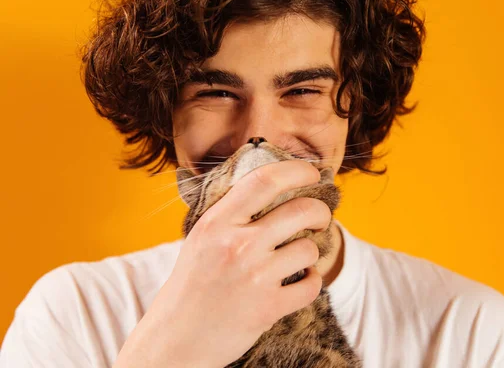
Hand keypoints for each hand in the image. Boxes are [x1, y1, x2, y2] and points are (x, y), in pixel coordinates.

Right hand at [113, 160, 330, 367]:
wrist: (176, 340)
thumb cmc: (191, 286)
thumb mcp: (201, 239)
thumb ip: (231, 214)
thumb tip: (273, 187)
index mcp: (217, 223)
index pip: (264, 180)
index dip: (296, 170)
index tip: (312, 173)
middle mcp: (238, 245)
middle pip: (301, 210)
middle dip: (320, 211)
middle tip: (320, 217)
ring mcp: (255, 277)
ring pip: (309, 248)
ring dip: (311, 252)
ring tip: (299, 257)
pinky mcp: (269, 307)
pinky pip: (312, 284)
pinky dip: (312, 281)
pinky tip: (301, 280)